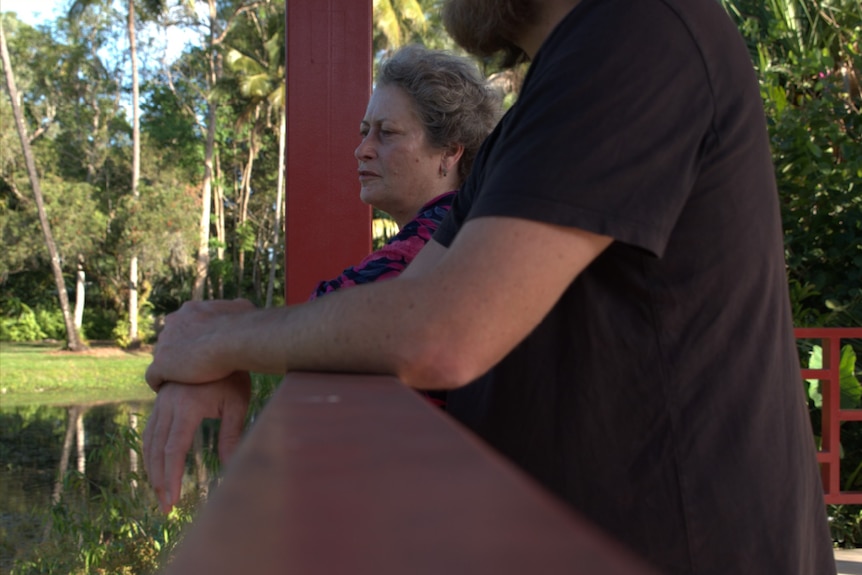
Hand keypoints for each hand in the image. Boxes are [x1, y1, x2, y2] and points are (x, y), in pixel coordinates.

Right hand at [143, 373, 250, 512]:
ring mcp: (161, 402)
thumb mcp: (237, 403)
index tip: (172, 500)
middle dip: (159, 480)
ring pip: (149, 441)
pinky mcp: (161, 401)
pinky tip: (155, 466)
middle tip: (165, 506)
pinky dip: (150, 451)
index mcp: (186, 407)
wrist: (218, 343)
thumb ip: (231, 434)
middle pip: (157, 450)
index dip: (170, 477)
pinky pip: (150, 430)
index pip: (174, 450)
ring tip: (159, 492)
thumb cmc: (231, 375)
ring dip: (152, 468)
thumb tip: (230, 466)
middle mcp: (168, 405)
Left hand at [146, 298, 255, 390]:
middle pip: (171, 339)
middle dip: (180, 351)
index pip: (185, 324)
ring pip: (162, 358)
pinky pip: (154, 377)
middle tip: (195, 366)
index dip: (193, 337)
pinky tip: (168, 391)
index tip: (203, 348)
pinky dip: (160, 383)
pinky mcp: (161, 365)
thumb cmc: (241, 324)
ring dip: (171, 368)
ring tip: (182, 382)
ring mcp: (164, 344)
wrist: (232, 339)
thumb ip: (237, 308)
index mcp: (189, 310)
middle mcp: (173, 323)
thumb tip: (244, 306)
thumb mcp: (243, 307)